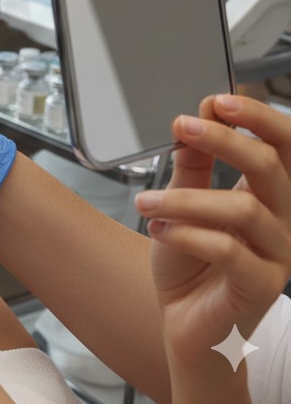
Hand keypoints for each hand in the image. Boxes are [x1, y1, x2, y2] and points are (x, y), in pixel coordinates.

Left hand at [135, 96, 290, 379]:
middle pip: (271, 168)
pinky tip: (159, 229)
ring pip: (243, 208)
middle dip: (226, 139)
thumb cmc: (190, 262)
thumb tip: (196, 118)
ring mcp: (276, 256)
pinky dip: (187, 233)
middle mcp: (281, 221)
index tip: (218, 100)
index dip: (258, 118)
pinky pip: (230, 250)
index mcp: (268, 195)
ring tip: (145, 200)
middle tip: (183, 125)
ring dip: (185, 198)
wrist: (186, 323)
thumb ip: (193, 164)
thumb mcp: (183, 203)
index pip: (283, 148)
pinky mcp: (260, 288)